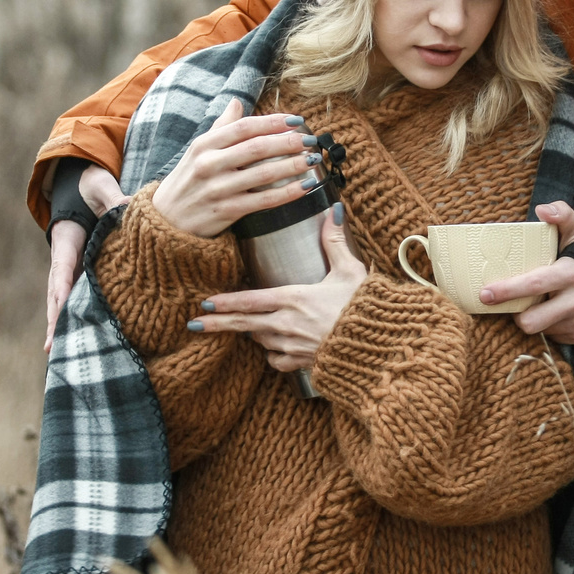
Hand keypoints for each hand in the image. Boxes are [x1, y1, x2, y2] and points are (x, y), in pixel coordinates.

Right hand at [43, 167, 127, 351]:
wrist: (80, 185)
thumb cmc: (90, 187)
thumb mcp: (100, 188)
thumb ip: (113, 200)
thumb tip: (130, 207)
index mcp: (67, 240)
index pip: (63, 267)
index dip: (62, 287)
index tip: (61, 306)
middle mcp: (65, 259)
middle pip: (57, 294)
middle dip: (55, 320)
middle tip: (51, 348)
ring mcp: (72, 269)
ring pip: (64, 301)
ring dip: (62, 326)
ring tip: (58, 355)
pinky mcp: (83, 274)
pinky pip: (79, 298)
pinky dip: (77, 318)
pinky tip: (81, 341)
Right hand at [152, 100, 319, 238]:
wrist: (165, 222)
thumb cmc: (186, 183)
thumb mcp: (197, 151)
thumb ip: (220, 128)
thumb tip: (237, 102)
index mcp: (204, 145)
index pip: (244, 127)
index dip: (273, 121)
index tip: (296, 120)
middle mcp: (210, 164)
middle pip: (257, 148)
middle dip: (288, 142)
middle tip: (311, 139)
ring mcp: (218, 188)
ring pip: (263, 173)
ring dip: (292, 165)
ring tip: (313, 159)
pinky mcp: (226, 211)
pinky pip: (263, 200)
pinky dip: (287, 193)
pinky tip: (305, 187)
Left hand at [185, 209, 366, 372]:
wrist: (379, 348)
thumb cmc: (364, 308)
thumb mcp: (351, 271)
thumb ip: (335, 242)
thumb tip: (334, 210)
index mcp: (294, 299)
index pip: (249, 300)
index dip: (225, 302)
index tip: (205, 303)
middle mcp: (287, 325)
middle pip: (244, 325)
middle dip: (218, 325)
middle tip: (193, 326)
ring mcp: (293, 347)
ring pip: (261, 341)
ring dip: (253, 333)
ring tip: (245, 327)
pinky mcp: (303, 363)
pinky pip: (278, 361)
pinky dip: (273, 356)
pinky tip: (276, 350)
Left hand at [482, 201, 573, 344]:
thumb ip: (563, 215)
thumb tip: (542, 210)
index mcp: (572, 273)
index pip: (535, 285)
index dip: (508, 291)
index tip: (485, 293)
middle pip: (531, 320)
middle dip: (509, 314)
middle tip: (491, 302)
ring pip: (538, 329)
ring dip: (528, 318)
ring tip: (528, 303)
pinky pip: (551, 336)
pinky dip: (545, 325)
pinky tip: (548, 311)